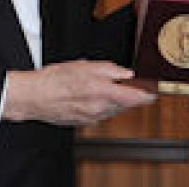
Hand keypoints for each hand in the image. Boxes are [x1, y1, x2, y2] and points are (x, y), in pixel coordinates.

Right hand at [3, 60, 155, 125]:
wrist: (34, 97)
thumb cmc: (55, 80)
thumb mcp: (86, 65)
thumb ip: (110, 70)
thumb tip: (126, 74)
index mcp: (103, 93)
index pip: (136, 98)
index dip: (148, 95)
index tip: (154, 91)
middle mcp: (100, 109)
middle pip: (125, 104)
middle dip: (128, 94)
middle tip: (123, 81)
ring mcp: (92, 118)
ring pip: (113, 109)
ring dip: (115, 99)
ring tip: (100, 84)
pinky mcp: (84, 122)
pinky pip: (101, 113)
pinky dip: (102, 104)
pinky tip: (91, 93)